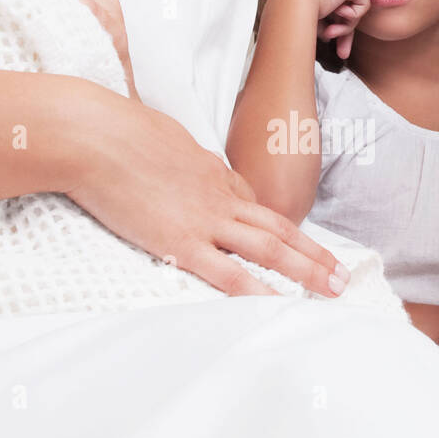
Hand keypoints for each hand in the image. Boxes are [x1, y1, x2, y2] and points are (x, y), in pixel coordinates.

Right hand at [68, 90, 348, 299]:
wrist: (95, 137)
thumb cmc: (116, 130)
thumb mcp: (160, 136)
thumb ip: (176, 155)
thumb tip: (174, 157)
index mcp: (211, 171)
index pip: (249, 203)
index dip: (275, 228)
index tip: (293, 247)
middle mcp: (219, 196)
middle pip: (278, 229)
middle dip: (314, 253)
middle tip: (343, 275)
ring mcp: (204, 221)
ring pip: (270, 249)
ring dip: (307, 271)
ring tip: (333, 291)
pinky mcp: (181, 243)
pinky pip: (229, 274)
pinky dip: (258, 292)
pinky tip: (278, 307)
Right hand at [275, 0, 370, 60]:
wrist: (292, 3)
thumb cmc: (292, 15)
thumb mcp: (308, 21)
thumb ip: (321, 23)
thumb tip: (329, 33)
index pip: (331, 4)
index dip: (334, 25)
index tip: (330, 42)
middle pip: (344, 8)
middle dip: (344, 32)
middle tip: (342, 54)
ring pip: (353, 10)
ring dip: (344, 27)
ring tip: (330, 33)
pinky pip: (363, 5)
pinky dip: (352, 16)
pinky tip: (337, 12)